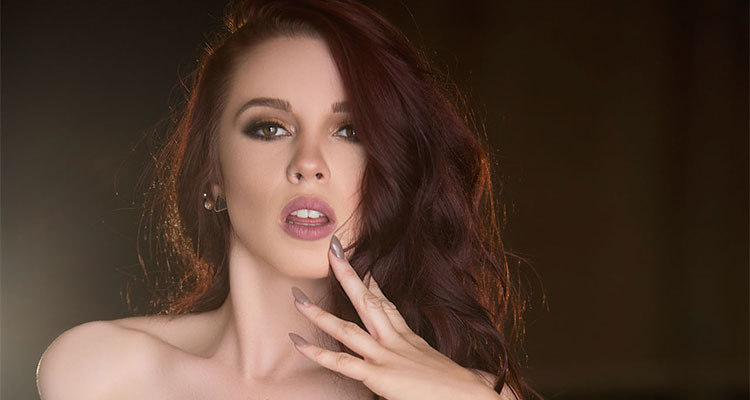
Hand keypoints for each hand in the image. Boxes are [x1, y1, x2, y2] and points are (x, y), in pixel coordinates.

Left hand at [288, 235, 499, 399]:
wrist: (473, 397)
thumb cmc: (465, 389)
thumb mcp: (447, 368)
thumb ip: (438, 364)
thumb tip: (447, 369)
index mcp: (410, 339)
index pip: (388, 307)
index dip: (373, 288)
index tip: (364, 272)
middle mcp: (396, 341)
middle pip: (366, 301)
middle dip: (347, 275)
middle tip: (332, 250)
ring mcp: (386, 356)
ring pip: (346, 328)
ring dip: (318, 312)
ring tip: (296, 297)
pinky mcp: (379, 376)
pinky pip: (342, 362)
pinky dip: (317, 353)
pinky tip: (298, 342)